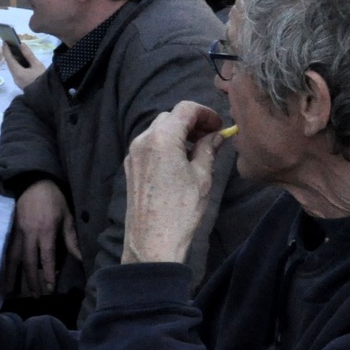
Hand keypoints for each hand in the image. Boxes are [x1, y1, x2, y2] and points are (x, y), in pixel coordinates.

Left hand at [0, 40, 44, 87]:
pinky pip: (16, 72)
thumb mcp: (37, 65)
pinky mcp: (20, 83)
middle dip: (9, 53)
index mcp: (18, 73)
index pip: (9, 59)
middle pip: (9, 64)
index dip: (6, 49)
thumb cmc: (43, 78)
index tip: (4, 41)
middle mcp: (15, 77)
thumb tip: (21, 45)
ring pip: (12, 68)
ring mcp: (17, 81)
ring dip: (12, 59)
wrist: (47, 94)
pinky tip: (20, 60)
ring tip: (14, 49)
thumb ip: (28, 55)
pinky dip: (16, 64)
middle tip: (10, 44)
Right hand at [4, 178, 79, 296]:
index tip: (49, 289)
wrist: (32, 181)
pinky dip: (6, 263)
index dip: (48, 274)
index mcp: (45, 230)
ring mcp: (17, 232)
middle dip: (31, 281)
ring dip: (12, 275)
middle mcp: (29, 233)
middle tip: (35, 296)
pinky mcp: (10, 229)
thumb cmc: (53, 199)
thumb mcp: (67, 216)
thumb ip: (71, 239)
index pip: (46, 258)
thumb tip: (80, 258)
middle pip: (28, 262)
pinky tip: (4, 273)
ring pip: (13, 257)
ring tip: (11, 291)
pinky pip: (7, 249)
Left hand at [122, 101, 224, 264]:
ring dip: (178, 133)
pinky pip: (149, 145)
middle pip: (169, 117)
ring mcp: (133, 153)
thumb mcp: (202, 177)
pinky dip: (165, 145)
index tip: (219, 126)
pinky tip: (180, 161)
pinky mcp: (130, 166)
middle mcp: (142, 140)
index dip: (205, 113)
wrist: (152, 240)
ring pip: (157, 130)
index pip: (184, 109)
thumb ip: (208, 150)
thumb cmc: (181, 209)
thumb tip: (215, 136)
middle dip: (191, 122)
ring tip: (198, 150)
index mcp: (161, 138)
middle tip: (211, 137)